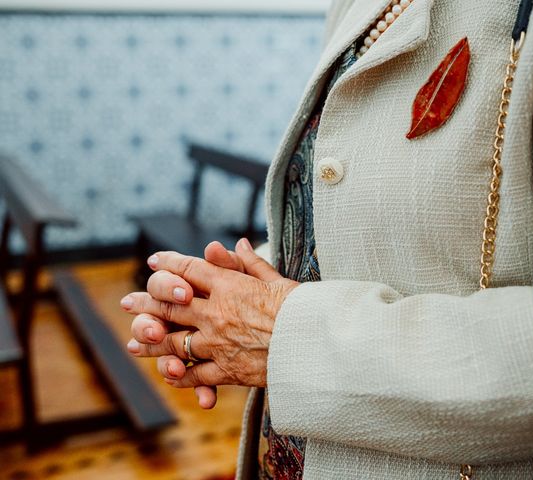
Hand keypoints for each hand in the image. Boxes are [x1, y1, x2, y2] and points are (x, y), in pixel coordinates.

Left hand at [121, 239, 297, 394]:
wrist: (314, 345)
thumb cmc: (301, 309)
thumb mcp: (277, 280)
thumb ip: (251, 263)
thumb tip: (238, 243)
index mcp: (229, 286)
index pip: (190, 269)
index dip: (169, 264)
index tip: (154, 262)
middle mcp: (216, 313)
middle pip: (170, 304)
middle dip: (146, 301)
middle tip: (128, 302)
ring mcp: (217, 343)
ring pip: (173, 341)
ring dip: (151, 342)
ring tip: (135, 342)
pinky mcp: (225, 370)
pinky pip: (194, 374)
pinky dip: (179, 375)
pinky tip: (170, 374)